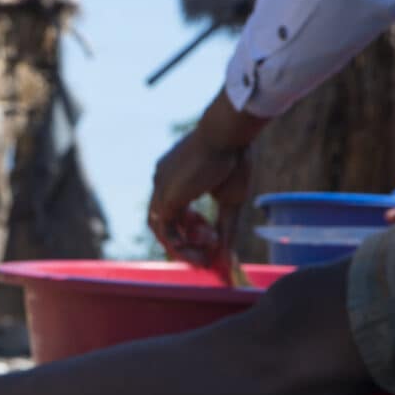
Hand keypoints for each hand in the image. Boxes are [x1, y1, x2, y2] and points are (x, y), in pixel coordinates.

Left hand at [148, 91, 266, 270]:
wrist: (228, 135)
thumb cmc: (235, 159)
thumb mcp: (231, 199)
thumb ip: (225, 229)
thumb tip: (228, 260)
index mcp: (173, 175)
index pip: (171, 209)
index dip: (188, 229)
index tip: (211, 238)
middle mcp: (161, 181)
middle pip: (162, 222)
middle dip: (183, 243)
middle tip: (205, 256)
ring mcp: (160, 188)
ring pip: (161, 229)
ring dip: (183, 249)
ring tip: (206, 258)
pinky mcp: (165, 196)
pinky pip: (165, 231)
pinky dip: (181, 246)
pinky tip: (201, 252)